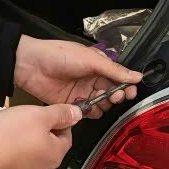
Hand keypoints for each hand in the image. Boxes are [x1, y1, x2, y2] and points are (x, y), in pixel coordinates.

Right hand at [0, 104, 81, 168]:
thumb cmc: (4, 138)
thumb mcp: (39, 115)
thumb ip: (61, 114)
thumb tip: (77, 114)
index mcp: (56, 155)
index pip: (67, 134)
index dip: (57, 120)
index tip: (45, 112)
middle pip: (49, 143)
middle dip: (38, 129)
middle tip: (23, 118)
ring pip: (31, 151)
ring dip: (23, 138)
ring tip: (8, 128)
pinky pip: (14, 159)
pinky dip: (9, 148)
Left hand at [13, 36, 142, 118]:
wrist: (31, 65)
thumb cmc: (61, 56)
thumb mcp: (91, 60)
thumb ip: (114, 71)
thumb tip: (138, 77)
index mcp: (99, 66)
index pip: (119, 78)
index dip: (126, 86)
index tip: (130, 93)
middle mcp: (93, 79)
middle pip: (112, 93)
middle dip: (116, 96)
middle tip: (114, 97)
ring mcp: (83, 92)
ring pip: (101, 105)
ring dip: (104, 106)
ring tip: (100, 102)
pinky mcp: (72, 104)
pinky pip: (87, 112)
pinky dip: (90, 112)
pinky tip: (87, 108)